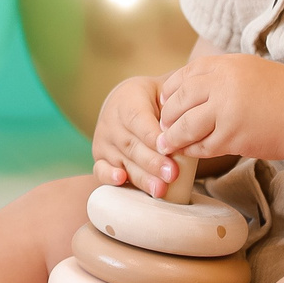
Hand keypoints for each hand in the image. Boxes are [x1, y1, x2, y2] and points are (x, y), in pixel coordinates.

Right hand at [90, 76, 182, 197]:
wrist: (126, 101)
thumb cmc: (152, 100)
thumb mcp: (163, 93)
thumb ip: (173, 108)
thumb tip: (184, 126)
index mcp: (127, 102)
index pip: (139, 120)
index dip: (154, 137)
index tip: (172, 148)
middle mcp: (112, 122)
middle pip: (132, 145)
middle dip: (153, 162)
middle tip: (172, 174)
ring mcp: (104, 142)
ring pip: (122, 161)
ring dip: (142, 177)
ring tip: (160, 189)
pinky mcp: (100, 158)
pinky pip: (100, 170)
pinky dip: (109, 177)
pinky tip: (121, 180)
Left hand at [156, 55, 283, 163]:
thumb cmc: (283, 93)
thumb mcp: (250, 70)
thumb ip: (222, 75)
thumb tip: (191, 86)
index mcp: (226, 65)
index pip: (185, 75)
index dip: (171, 90)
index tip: (166, 102)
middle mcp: (223, 84)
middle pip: (180, 99)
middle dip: (168, 114)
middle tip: (163, 125)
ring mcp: (226, 111)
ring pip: (186, 125)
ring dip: (173, 136)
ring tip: (166, 143)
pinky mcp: (233, 137)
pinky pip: (202, 145)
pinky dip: (192, 150)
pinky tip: (189, 152)